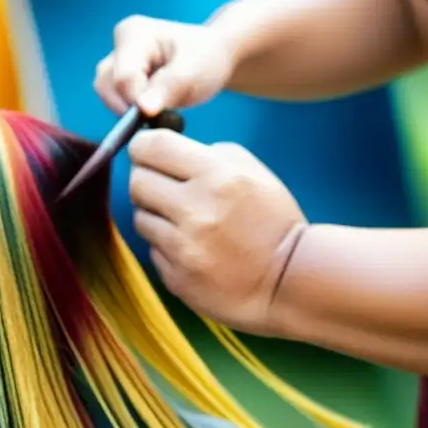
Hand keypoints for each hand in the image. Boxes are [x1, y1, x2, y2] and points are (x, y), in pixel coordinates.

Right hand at [94, 15, 236, 115]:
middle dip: (130, 106)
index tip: (161, 114)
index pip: (123, 78)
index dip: (137, 102)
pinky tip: (154, 107)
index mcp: (133, 33)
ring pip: (106, 94)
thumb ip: (168, 87)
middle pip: (107, 85)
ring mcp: (116, 59)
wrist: (213, 55)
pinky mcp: (117, 75)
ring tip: (160, 107)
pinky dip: (130, 109)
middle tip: (162, 113)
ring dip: (129, 110)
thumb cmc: (206, 57)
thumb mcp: (194, 71)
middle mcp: (119, 43)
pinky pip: (113, 99)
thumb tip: (144, 108)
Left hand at [127, 128, 305, 333]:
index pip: (154, 146)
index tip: (146, 152)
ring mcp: (183, 247)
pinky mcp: (176, 277)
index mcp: (217, 176)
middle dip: (147, 180)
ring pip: (140, 217)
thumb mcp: (254, 173)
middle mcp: (195, 210)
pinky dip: (166, 247)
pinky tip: (193, 250)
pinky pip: (152, 250)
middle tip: (165, 188)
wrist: (291, 281)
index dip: (143, 145)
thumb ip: (211, 155)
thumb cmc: (273, 222)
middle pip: (137, 181)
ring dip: (156, 216)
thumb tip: (166, 152)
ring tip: (185, 223)